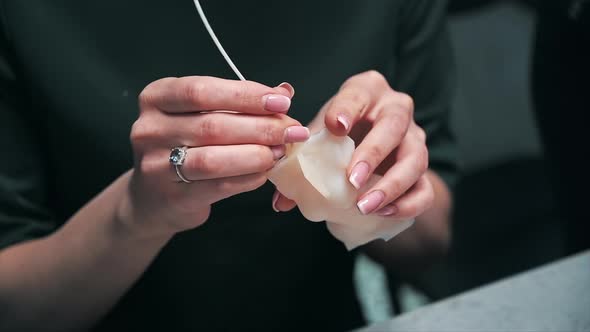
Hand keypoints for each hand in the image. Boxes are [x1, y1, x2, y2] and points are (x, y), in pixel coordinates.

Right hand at [120, 77, 306, 236]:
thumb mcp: (201, 114)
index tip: (282, 101)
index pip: (203, 90)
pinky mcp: (172, 197)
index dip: (246, 95)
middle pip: (213, 125)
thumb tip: (284, 90)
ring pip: (214, 159)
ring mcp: (156, 165)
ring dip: (256, 155)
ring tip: (281, 152)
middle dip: (261, 127)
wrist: (153, 196)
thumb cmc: (184, 145)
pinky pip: (218, 186)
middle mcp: (149, 129)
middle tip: (292, 130)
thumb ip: (238, 102)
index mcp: (156, 98)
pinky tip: (265, 172)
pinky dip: (248, 178)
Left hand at [273, 71, 433, 219]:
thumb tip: (281, 201)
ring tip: (364, 206)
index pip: (358, 94)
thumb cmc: (338, 133)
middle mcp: (397, 108)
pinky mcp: (423, 170)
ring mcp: (415, 139)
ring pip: (416, 159)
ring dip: (391, 185)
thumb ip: (299, 162)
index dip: (348, 109)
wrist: (366, 148)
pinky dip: (407, 204)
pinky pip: (425, 189)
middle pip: (394, 125)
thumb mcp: (318, 136)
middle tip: (352, 179)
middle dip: (373, 153)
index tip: (336, 126)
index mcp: (367, 90)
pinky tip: (383, 212)